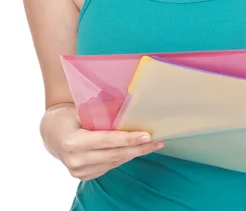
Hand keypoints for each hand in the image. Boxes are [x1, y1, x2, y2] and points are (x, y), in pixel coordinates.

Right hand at [40, 105, 163, 180]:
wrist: (52, 132)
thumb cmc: (71, 115)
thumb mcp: (83, 111)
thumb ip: (102, 113)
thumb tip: (129, 105)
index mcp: (74, 141)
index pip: (107, 141)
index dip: (128, 139)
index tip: (147, 136)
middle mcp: (75, 160)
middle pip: (114, 155)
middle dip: (138, 148)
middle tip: (157, 142)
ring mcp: (78, 171)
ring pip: (114, 162)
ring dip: (134, 154)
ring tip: (151, 145)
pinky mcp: (83, 176)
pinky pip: (109, 166)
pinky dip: (122, 157)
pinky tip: (134, 150)